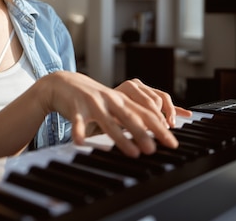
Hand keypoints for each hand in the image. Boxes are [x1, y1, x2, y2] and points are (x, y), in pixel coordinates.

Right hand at [40, 72, 189, 157]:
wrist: (64, 83)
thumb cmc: (93, 97)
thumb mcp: (114, 102)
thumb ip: (131, 113)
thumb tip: (157, 127)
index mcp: (121, 99)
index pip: (144, 112)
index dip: (159, 126)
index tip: (171, 142)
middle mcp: (109, 99)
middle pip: (130, 117)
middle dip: (143, 134)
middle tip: (154, 149)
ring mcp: (92, 103)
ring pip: (108, 122)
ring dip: (121, 138)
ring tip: (133, 152)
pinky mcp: (75, 107)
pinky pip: (78, 121)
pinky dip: (79, 131)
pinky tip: (80, 142)